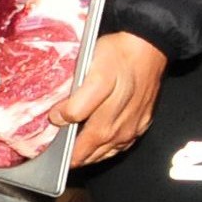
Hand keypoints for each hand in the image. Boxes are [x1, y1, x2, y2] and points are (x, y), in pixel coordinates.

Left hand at [46, 31, 167, 167]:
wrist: (149, 45)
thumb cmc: (118, 56)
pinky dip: (109, 148)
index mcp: (106, 122)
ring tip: (76, 152)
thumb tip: (59, 119)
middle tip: (60, 154)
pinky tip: (101, 144)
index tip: (53, 147)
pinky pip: (123, 145)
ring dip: (91, 154)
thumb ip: (77, 103)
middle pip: (92, 154)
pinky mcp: (143, 123)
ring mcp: (133, 128)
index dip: (64, 150)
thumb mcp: (92, 73)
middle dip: (76, 157)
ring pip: (107, 152)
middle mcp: (121, 131)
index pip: (79, 150)